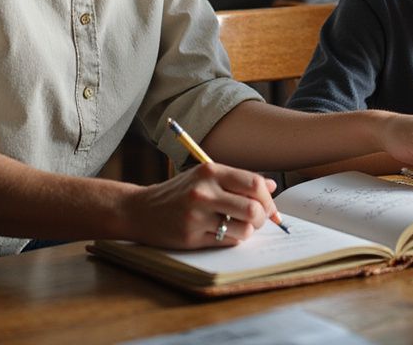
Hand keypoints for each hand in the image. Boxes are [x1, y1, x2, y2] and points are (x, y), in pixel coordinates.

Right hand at [123, 162, 277, 248]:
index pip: (254, 184)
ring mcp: (197, 216)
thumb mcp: (205, 177)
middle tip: (259, 220)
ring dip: (248, 231)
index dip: (268, 198)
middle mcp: (204, 192)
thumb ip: (238, 180)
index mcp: (210, 171)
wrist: (140, 210)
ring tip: (239, 226)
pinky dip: (232, 238)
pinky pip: (227, 241)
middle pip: (253, 209)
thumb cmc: (179, 193)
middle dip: (263, 217)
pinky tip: (222, 232)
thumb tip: (271, 186)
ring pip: (244, 229)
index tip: (269, 206)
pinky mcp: (191, 237)